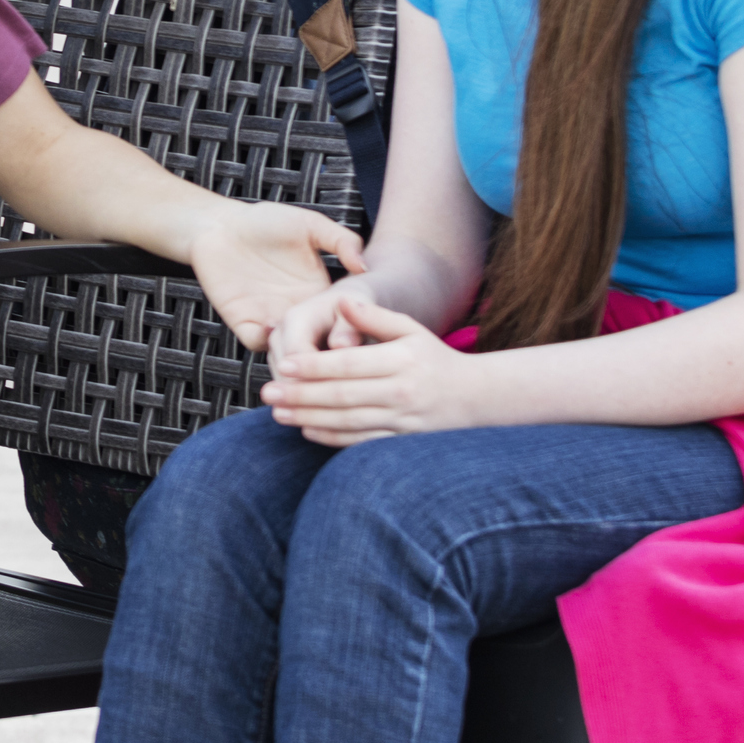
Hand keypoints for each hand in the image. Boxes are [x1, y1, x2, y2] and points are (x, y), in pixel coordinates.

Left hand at [185, 201, 362, 349]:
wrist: (220, 225)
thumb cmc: (267, 221)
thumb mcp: (310, 225)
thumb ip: (341, 241)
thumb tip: (363, 267)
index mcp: (321, 293)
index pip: (344, 321)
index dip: (352, 329)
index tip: (354, 328)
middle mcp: (299, 311)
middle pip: (319, 345)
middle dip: (326, 352)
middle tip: (330, 346)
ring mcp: (271, 318)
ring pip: (288, 352)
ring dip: (294, 350)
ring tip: (300, 339)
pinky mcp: (244, 321)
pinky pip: (257, 343)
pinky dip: (265, 341)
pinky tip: (272, 325)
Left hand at [259, 288, 481, 444]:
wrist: (475, 398)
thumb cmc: (434, 358)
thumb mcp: (410, 329)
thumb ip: (374, 316)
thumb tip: (341, 300)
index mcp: (402, 361)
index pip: (350, 364)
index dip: (315, 365)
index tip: (286, 364)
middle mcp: (402, 393)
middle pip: (343, 395)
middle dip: (302, 394)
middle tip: (267, 391)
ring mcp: (403, 421)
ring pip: (348, 421)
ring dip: (309, 418)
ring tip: (278, 412)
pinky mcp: (402, 442)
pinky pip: (361, 442)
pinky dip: (332, 438)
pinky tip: (306, 430)